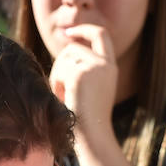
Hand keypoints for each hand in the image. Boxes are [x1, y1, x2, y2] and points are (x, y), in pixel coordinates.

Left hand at [48, 24, 118, 143]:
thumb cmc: (86, 118)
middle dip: (60, 65)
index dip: (85, 29)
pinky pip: (59, 70)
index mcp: (110, 67)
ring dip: (58, 76)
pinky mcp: (81, 73)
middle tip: (59, 88)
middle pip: (73, 48)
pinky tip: (63, 98)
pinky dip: (56, 84)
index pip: (101, 36)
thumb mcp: (88, 88)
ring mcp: (95, 67)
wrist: (92, 135)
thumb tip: (68, 46)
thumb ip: (82, 68)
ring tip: (63, 96)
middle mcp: (105, 64)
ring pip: (64, 58)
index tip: (69, 33)